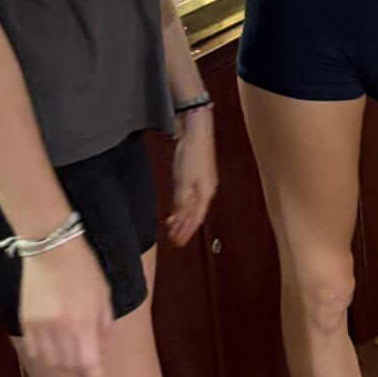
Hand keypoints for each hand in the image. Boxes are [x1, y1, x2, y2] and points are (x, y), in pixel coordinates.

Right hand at [19, 234, 112, 376]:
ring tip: (69, 352)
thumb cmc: (84, 270)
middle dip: (80, 368)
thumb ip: (103, 327)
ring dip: (62, 363)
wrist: (51, 249)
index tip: (99, 375)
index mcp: (83, 323)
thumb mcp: (104, 296)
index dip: (95, 374)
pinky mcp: (25, 321)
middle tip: (86, 361)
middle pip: (69, 366)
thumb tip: (100, 351)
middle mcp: (60, 330)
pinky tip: (52, 345)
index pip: (88, 364)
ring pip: (50, 362)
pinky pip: (33, 350)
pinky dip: (44, 354)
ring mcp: (39, 327)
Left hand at [166, 109, 217, 246]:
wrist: (197, 131)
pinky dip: (181, 207)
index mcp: (205, 194)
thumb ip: (181, 201)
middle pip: (194, 215)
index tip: (176, 245)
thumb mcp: (183, 180)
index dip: (186, 233)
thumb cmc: (191, 155)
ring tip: (172, 230)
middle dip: (184, 229)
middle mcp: (206, 191)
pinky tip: (175, 209)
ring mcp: (202, 183)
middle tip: (172, 242)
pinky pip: (188, 198)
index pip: (195, 220)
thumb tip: (178, 219)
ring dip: (182, 219)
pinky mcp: (195, 175)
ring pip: (191, 207)